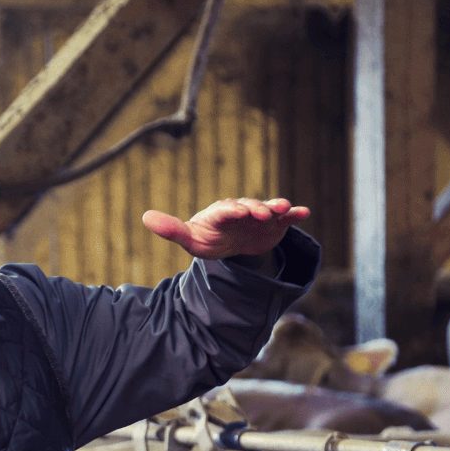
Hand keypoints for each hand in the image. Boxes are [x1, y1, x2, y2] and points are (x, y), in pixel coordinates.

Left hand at [141, 197, 308, 261]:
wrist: (229, 244)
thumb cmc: (207, 238)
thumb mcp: (189, 238)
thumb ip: (171, 229)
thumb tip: (145, 217)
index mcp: (221, 212)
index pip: (225, 210)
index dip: (232, 210)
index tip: (238, 212)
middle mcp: (242, 210)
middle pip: (250, 206)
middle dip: (255, 208)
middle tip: (261, 213)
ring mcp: (260, 215)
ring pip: (270, 208)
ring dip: (276, 207)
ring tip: (285, 208)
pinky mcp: (275, 224)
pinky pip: (286, 218)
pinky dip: (294, 213)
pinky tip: (304, 213)